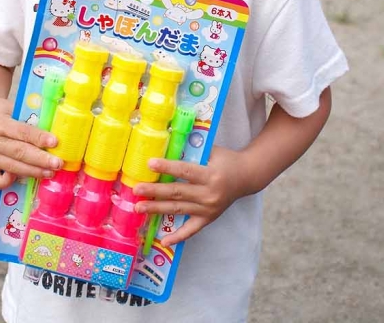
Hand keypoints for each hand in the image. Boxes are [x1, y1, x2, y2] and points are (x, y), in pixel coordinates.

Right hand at [0, 96, 62, 189]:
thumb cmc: (3, 112)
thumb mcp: (15, 108)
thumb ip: (31, 119)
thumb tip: (56, 133)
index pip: (21, 132)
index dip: (39, 138)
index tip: (55, 143)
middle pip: (18, 153)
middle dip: (41, 160)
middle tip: (58, 163)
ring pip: (12, 167)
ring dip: (33, 172)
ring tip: (50, 172)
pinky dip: (9, 182)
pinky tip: (23, 177)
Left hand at [132, 145, 252, 246]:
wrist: (246, 177)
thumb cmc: (226, 160)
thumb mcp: (213, 151)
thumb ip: (193, 150)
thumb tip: (167, 142)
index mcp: (210, 175)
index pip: (185, 171)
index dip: (167, 167)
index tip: (150, 164)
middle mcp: (209, 194)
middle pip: (177, 192)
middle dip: (155, 191)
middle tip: (137, 189)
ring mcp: (208, 209)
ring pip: (179, 210)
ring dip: (157, 209)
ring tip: (140, 207)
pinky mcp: (208, 218)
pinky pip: (191, 230)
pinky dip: (178, 237)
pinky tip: (164, 241)